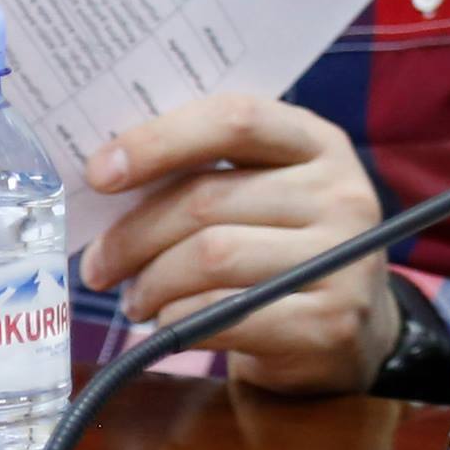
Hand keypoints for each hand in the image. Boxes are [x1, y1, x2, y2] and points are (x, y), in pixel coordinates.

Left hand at [79, 94, 400, 395]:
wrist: (350, 330)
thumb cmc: (280, 251)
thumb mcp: (264, 194)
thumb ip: (208, 172)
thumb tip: (107, 174)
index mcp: (318, 143)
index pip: (235, 119)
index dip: (159, 141)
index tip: (99, 173)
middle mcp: (341, 193)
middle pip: (208, 199)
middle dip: (134, 235)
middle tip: (99, 266)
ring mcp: (341, 258)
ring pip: (210, 257)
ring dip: (152, 283)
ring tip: (136, 299)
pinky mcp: (329, 322)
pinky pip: (224, 314)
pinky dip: (177, 321)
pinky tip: (168, 324)